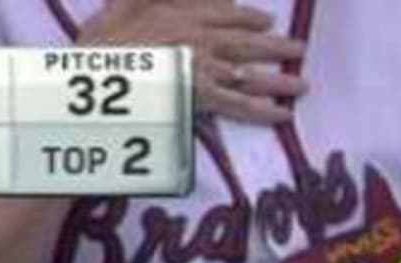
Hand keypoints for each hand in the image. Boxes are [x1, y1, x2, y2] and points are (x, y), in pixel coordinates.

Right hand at [85, 0, 308, 126]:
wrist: (98, 75)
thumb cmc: (102, 43)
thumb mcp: (123, 5)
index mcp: (181, 15)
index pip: (225, 13)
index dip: (248, 17)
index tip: (267, 21)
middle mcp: (199, 39)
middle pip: (246, 42)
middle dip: (276, 47)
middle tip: (300, 50)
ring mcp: (203, 69)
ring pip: (249, 73)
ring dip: (278, 80)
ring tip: (302, 85)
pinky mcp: (202, 98)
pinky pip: (238, 105)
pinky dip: (262, 111)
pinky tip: (282, 114)